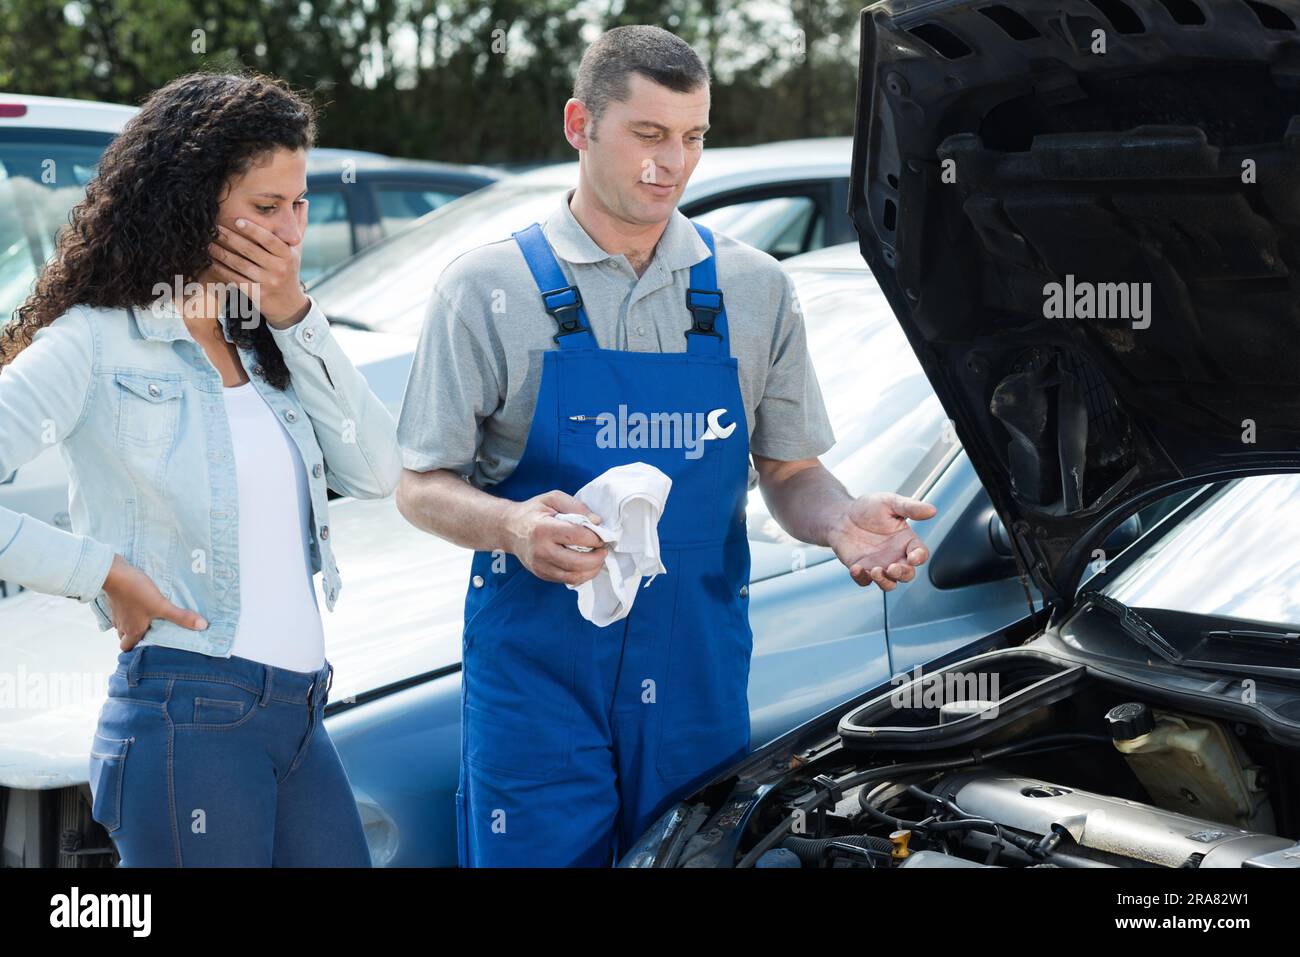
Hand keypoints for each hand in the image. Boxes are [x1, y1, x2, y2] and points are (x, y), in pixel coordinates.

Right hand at [101, 555, 208, 650]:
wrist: (113, 573)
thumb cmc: (135, 592)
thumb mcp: (161, 605)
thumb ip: (180, 617)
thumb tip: (202, 626)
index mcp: (132, 630)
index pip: (127, 648)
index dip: (136, 649)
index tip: (148, 647)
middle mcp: (122, 624)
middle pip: (125, 636)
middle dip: (136, 636)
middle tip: (151, 631)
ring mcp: (116, 612)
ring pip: (123, 623)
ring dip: (133, 622)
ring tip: (148, 617)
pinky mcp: (115, 599)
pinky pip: (121, 610)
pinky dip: (129, 609)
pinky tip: (140, 602)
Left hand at [206, 204, 309, 327]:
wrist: (288, 305)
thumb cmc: (289, 270)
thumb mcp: (297, 249)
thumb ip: (299, 225)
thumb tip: (303, 200)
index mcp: (288, 255)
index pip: (270, 240)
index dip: (254, 230)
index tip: (237, 219)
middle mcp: (279, 269)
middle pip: (251, 251)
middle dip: (231, 238)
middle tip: (214, 227)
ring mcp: (267, 283)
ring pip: (240, 265)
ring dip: (221, 253)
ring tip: (208, 243)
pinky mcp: (256, 294)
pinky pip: (235, 279)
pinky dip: (221, 270)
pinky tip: (211, 261)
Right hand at [504, 490, 607, 584]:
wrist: (509, 529)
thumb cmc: (533, 512)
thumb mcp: (552, 498)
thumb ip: (576, 505)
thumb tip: (597, 521)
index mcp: (543, 529)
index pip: (576, 536)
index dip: (595, 537)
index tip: (602, 535)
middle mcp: (540, 550)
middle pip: (577, 562)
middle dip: (597, 558)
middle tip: (604, 550)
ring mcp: (540, 565)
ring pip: (573, 576)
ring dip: (592, 570)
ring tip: (598, 559)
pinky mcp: (541, 574)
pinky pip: (567, 580)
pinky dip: (581, 575)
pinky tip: (586, 565)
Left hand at [827, 492, 936, 590]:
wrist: (842, 514)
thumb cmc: (868, 508)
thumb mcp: (890, 502)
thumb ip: (910, 507)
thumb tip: (931, 509)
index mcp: (906, 541)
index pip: (920, 553)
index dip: (919, 557)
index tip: (913, 557)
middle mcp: (895, 556)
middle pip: (907, 574)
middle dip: (902, 574)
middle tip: (893, 568)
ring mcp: (879, 565)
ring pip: (889, 583)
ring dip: (884, 581)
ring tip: (875, 570)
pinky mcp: (862, 570)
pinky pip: (864, 581)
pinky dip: (862, 578)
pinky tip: (856, 568)